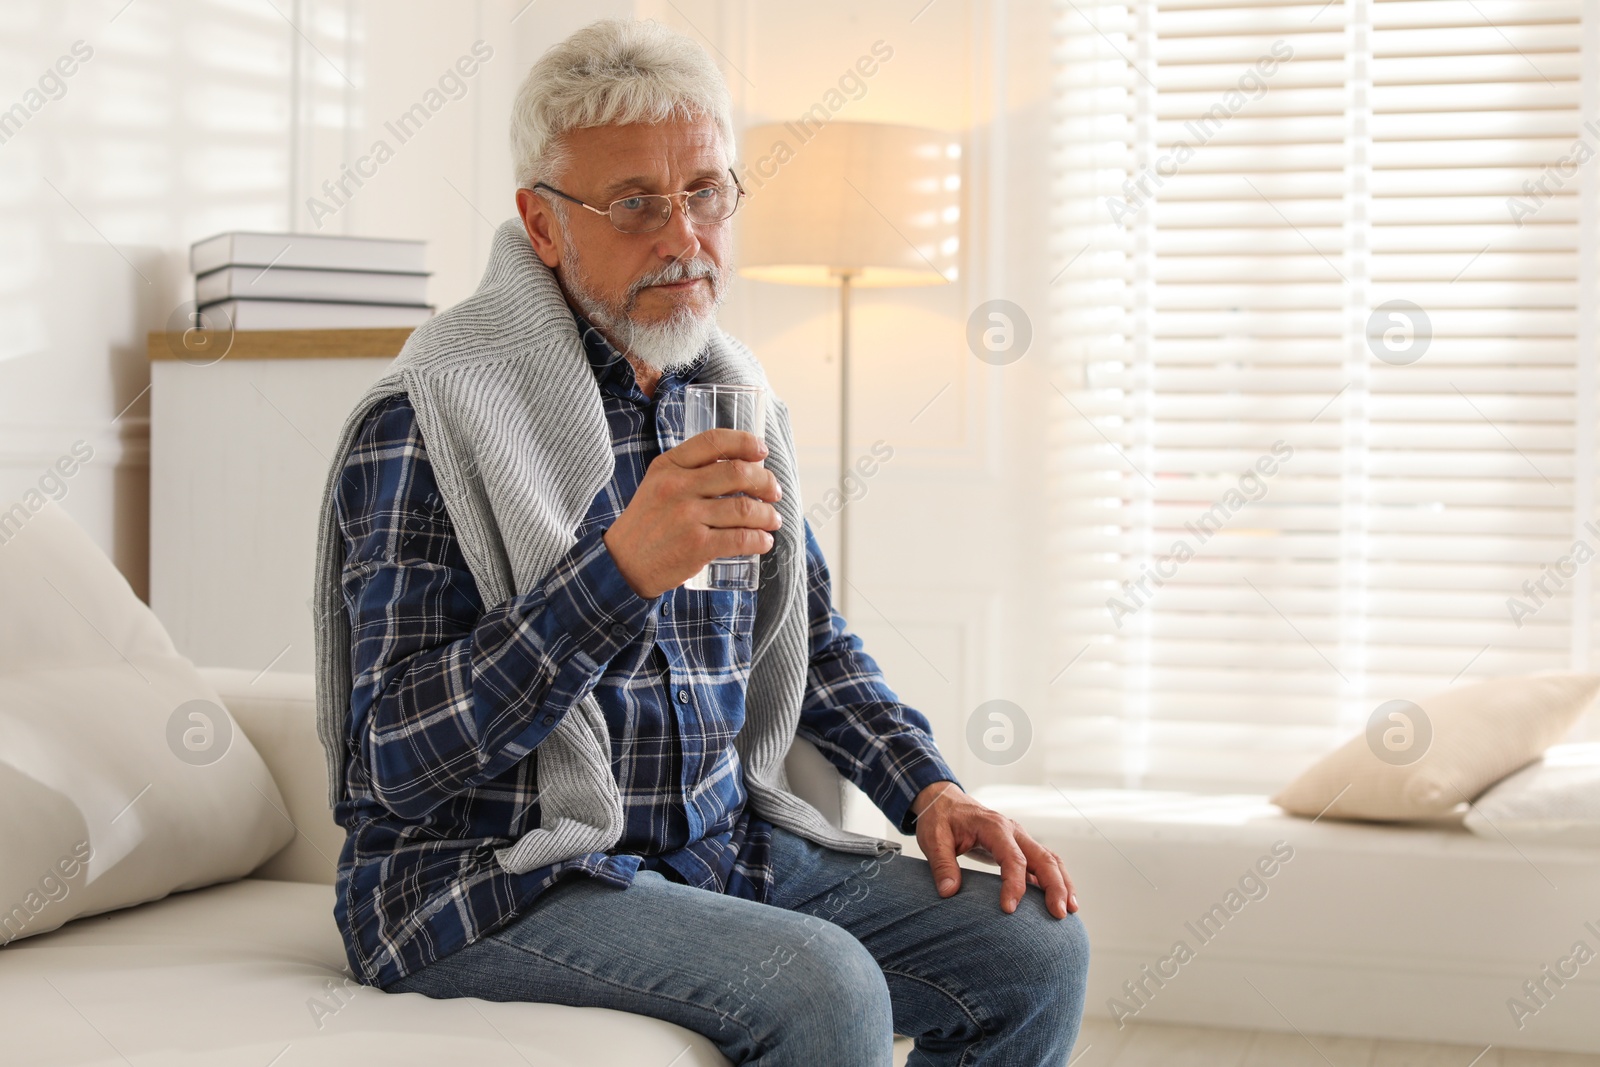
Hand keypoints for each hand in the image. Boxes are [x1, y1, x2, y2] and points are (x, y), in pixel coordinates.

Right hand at [603, 428, 781, 598]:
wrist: (624, 563)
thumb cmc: (648, 523)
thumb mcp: (658, 484)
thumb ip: (689, 471)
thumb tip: (740, 467)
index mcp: (669, 466)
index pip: (713, 441)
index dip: (745, 442)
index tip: (762, 452)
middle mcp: (677, 487)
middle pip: (737, 472)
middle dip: (765, 482)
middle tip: (774, 492)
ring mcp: (687, 517)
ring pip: (744, 508)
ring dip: (768, 515)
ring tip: (772, 520)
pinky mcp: (696, 546)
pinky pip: (740, 538)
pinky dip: (760, 540)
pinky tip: (763, 541)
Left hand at [910, 781, 1078, 918]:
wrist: (945, 802)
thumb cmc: (940, 820)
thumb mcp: (933, 839)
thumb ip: (942, 864)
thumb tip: (949, 892)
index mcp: (994, 827)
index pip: (1013, 858)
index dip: (1014, 885)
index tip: (1009, 909)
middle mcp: (1013, 831)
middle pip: (1044, 857)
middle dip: (1055, 886)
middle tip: (1060, 914)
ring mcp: (1020, 838)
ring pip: (1050, 859)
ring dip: (1062, 883)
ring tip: (1071, 909)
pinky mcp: (1019, 846)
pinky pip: (1043, 862)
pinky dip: (1055, 879)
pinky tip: (1059, 900)